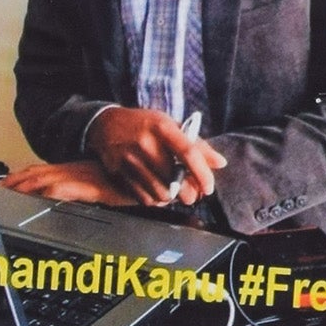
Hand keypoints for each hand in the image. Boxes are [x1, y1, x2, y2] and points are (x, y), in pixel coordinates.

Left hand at [0, 159, 144, 205]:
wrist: (151, 176)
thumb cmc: (127, 183)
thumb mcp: (99, 187)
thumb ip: (82, 191)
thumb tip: (67, 197)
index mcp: (71, 172)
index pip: (37, 172)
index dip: (17, 178)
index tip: (1, 186)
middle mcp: (71, 172)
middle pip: (34, 174)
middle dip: (12, 183)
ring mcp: (78, 178)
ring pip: (43, 180)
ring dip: (23, 187)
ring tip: (6, 194)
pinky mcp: (88, 186)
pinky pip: (63, 189)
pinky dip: (48, 193)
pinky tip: (38, 197)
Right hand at [85, 107, 226, 206]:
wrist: (106, 125)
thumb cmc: (145, 125)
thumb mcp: (170, 125)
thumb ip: (197, 144)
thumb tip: (220, 163)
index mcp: (163, 127)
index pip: (189, 153)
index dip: (203, 174)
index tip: (208, 187)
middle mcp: (146, 143)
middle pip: (175, 180)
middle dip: (188, 193)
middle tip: (192, 194)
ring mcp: (130, 159)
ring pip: (161, 193)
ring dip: (172, 198)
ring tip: (173, 191)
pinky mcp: (119, 173)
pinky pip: (144, 198)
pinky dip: (155, 200)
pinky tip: (157, 191)